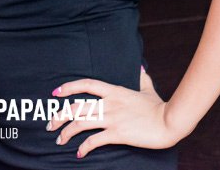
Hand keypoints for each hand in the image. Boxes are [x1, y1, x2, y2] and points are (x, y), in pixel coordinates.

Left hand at [46, 68, 191, 158]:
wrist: (169, 120)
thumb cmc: (159, 106)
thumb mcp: (147, 89)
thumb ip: (141, 78)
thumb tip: (140, 66)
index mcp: (114, 91)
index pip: (86, 84)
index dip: (68, 87)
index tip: (55, 92)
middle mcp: (109, 103)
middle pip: (76, 107)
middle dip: (59, 116)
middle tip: (50, 124)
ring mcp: (112, 118)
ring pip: (80, 123)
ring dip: (66, 132)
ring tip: (59, 140)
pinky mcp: (117, 133)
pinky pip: (94, 140)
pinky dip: (84, 147)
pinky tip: (79, 153)